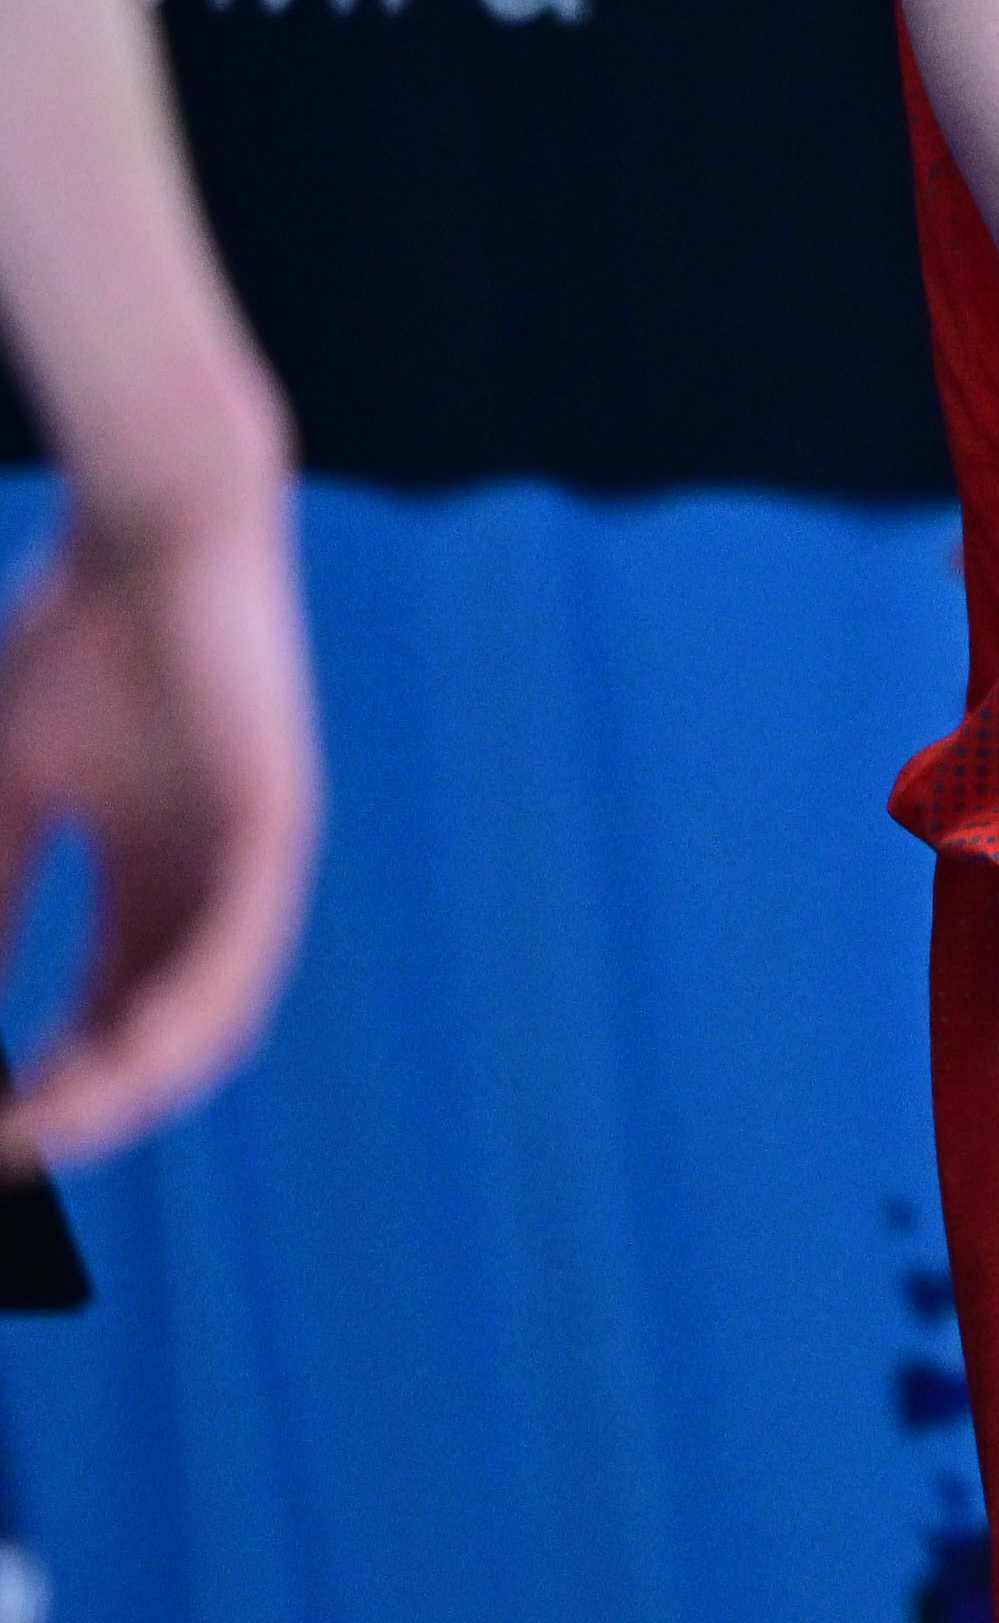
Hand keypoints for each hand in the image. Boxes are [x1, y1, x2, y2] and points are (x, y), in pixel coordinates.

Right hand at [0, 495, 319, 1170]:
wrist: (154, 528)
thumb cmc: (76, 637)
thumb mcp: (9, 791)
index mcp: (152, 874)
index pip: (104, 1010)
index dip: (46, 1080)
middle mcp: (212, 879)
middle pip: (159, 1030)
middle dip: (83, 1103)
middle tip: (14, 1159)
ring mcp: (254, 856)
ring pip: (209, 1010)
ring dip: (130, 1084)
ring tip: (53, 1133)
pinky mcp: (281, 820)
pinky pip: (244, 944)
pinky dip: (183, 1014)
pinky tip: (123, 1062)